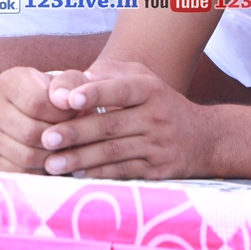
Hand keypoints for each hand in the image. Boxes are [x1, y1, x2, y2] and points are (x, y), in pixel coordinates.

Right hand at [0, 67, 81, 172]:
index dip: (61, 113)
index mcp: (10, 81)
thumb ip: (70, 84)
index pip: (36, 102)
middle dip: (58, 137)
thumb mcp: (71, 84)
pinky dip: (40, 170)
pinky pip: (19, 172)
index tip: (75, 114)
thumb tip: (65, 99)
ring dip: (51, 156)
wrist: (49, 116)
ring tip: (63, 146)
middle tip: (70, 134)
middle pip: (30, 132)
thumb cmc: (61, 98)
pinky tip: (49, 158)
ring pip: (26, 155)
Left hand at [38, 60, 211, 180]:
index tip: (68, 100)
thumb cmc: (159, 103)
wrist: (204, 138)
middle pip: (111, 125)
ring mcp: (159, 145)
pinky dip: (99, 175)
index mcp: (150, 89)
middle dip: (76, 133)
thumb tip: (76, 79)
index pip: (121, 88)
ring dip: (81, 159)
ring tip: (52, 163)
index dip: (95, 93)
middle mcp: (156, 116)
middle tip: (47, 139)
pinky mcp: (159, 171)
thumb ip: (110, 73)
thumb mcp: (142, 78)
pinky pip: (124, 173)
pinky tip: (77, 176)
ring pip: (114, 152)